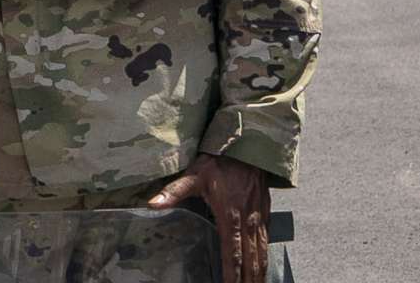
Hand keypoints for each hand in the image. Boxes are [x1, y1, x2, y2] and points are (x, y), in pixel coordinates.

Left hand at [150, 154, 271, 282]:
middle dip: (248, 279)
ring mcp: (259, 220)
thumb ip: (173, 192)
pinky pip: (266, 243)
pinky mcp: (265, 216)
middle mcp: (247, 222)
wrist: (246, 148)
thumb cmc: (218, 163)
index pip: (231, 252)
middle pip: (250, 259)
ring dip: (259, 273)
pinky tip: (263, 269)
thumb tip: (152, 204)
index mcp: (229, 216)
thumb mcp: (193, 175)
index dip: (231, 273)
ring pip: (261, 253)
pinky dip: (265, 259)